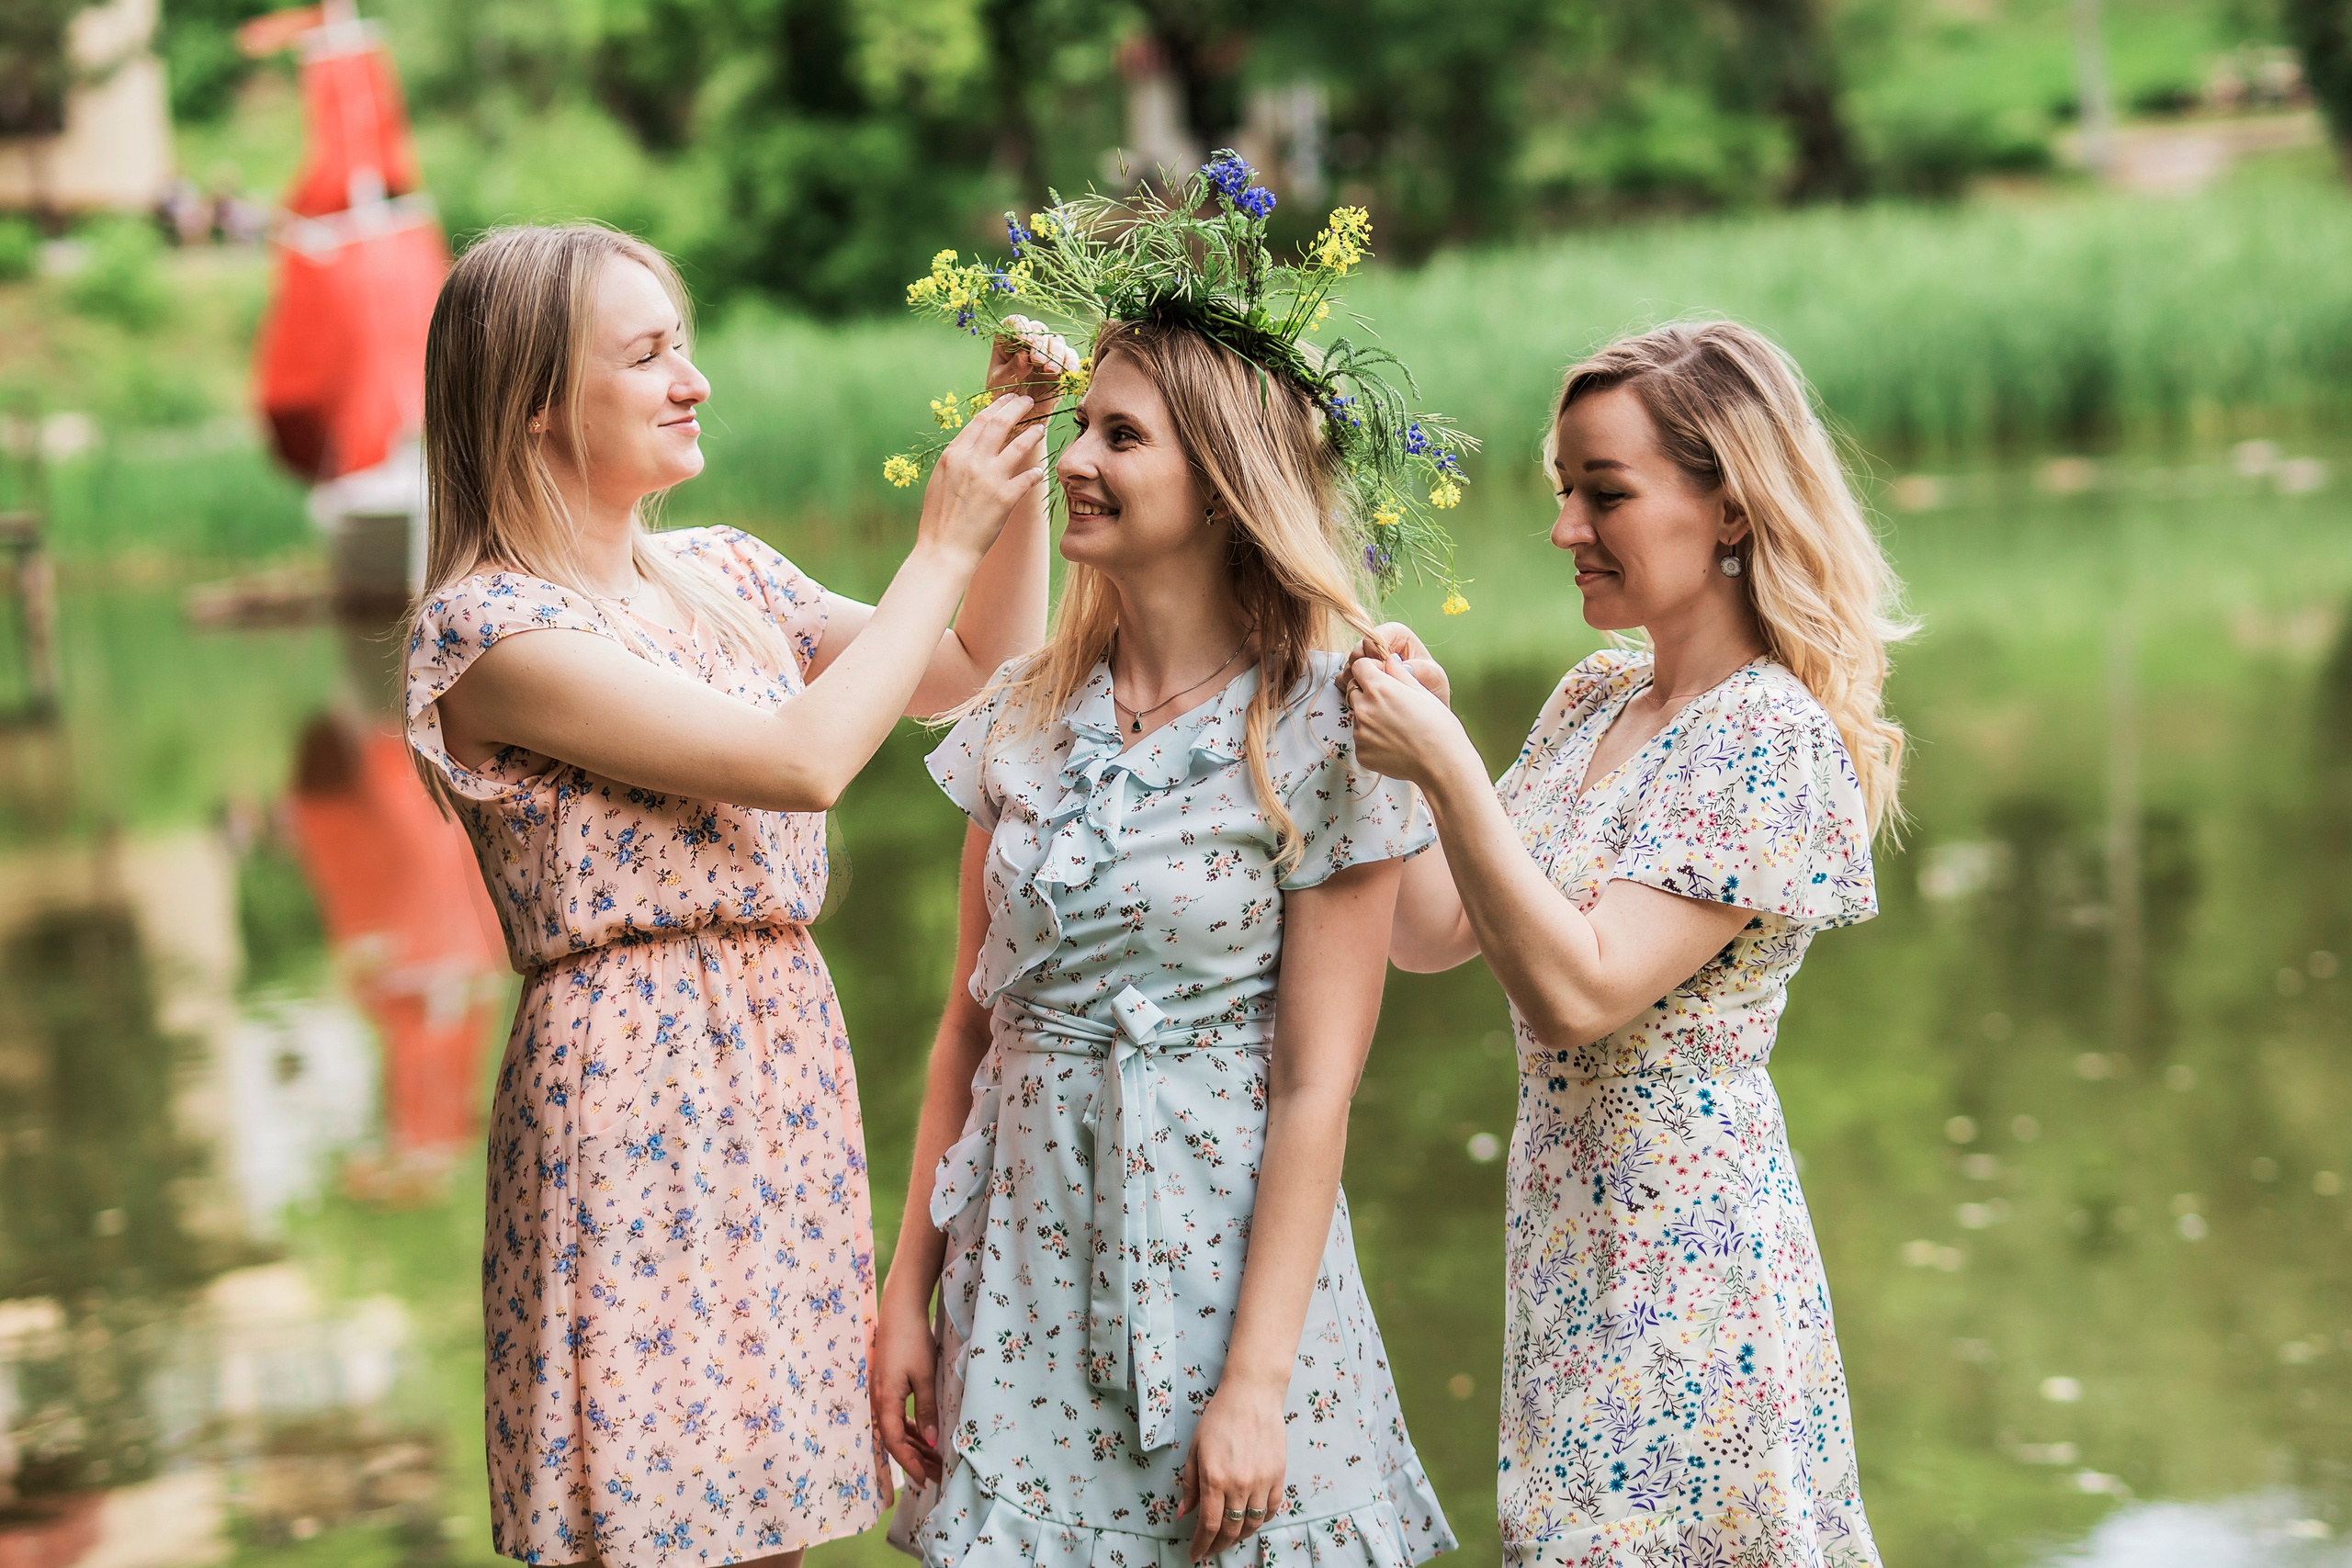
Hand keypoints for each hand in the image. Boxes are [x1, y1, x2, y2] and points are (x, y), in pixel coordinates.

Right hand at [870, 1285, 943, 1486]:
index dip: (909, 1464)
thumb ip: (927, 1410)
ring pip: (897, 1429)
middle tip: (936, 1475)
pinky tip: (926, 1437)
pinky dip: (912, 1428)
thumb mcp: (924, 1376)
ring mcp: (882, 1393)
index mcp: (885, 1401)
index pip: (895, 1443)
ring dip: (915, 1445)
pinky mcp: (888, 1386)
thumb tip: (933, 1443)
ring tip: (935, 1461)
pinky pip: (898, 1416)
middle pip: (895, 1439)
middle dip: (915, 1459)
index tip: (925, 1479)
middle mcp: (879, 1401)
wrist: (899, 1309)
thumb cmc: (912, 1340)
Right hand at [917, 392, 1044, 564]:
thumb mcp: (940, 481)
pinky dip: (1035, 471)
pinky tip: (1040, 470)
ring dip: (1033, 433)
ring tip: (1042, 427)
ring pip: (1019, 445)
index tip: (1007, 400)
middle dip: (1017, 408)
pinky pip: (1028, 477)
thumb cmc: (939, 519)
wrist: (943, 550)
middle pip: (1000, 424)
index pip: (979, 421)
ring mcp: (990, 478)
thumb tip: (971, 446)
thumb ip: (956, 460)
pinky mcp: (1005, 498)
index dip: (997, 407)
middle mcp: (972, 461)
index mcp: (953, 454)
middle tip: (1028, 401)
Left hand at [986, 314, 1078, 419]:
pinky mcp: (1061, 366)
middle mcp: (1027, 343)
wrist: (1019, 421)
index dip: (1020, 327)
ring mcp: (1046, 353)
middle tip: (1037, 361)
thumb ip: (1011, 369)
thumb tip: (1024, 354)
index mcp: (1007, 342)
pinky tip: (1070, 371)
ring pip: (1056, 341)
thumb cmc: (1003, 401)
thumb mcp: (1000, 385)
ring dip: (1056, 352)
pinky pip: (1070, 357)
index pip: (1014, 323)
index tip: (1024, 340)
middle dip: (1040, 343)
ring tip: (1050, 370)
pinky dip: (1072, 362)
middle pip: (1038, 329)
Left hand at [1179, 1385, 1285, 1561]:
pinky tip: (1251, 1519)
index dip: (1201, 1545)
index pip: (1209, 1525)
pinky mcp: (1279, 1476)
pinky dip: (1261, 1520)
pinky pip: (1272, 1510)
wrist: (1252, 1395)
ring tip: (1229, 1537)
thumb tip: (1184, 1512)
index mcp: (1215, 1478)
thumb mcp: (1195, 1449)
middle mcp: (1240, 1485)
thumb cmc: (1220, 1418)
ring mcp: (1262, 1482)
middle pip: (1231, 1530)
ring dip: (1240, 1536)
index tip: (1196, 1554)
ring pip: (1253, 1524)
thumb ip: (1190, 1484)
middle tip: (1210, 1549)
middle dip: (1218, 1545)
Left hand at [1343, 652, 1472, 787]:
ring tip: (1396, 727)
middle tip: (1391, 704)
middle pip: (1354, 690)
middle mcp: (1364, 708)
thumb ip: (1399, 673)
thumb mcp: (1422, 692)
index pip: (1359, 666)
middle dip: (1368, 692)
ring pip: (1358, 716)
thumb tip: (1389, 660)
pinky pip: (1361, 739)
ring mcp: (1360, 732)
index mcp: (1379, 687)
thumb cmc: (1438, 726)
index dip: (1372, 669)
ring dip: (1370, 717)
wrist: (1441, 762)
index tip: (1383, 676)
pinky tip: (1393, 744)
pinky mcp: (1361, 752)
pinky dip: (1372, 739)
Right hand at [1354, 621, 1450, 706]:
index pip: (1375, 635)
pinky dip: (1349, 686)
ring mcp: (1367, 661)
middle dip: (1362, 665)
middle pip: (1358, 649)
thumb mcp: (1434, 677)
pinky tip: (1362, 695)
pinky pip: (1344, 677)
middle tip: (1375, 681)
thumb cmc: (1432, 687)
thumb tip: (1405, 666)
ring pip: (1349, 664)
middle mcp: (1379, 645)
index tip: (1382, 665)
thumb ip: (1421, 669)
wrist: (1424, 710)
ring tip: (1372, 691)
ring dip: (1355, 678)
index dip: (1375, 650)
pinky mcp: (1358, 676)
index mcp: (1397, 636)